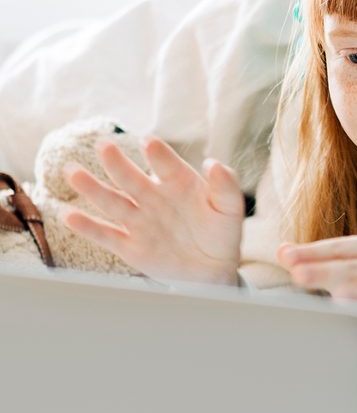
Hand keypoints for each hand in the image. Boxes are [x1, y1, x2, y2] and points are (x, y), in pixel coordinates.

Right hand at [63, 136, 244, 284]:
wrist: (213, 269)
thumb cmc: (222, 232)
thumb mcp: (230, 210)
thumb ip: (225, 187)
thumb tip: (214, 164)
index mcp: (180, 183)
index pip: (167, 166)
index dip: (159, 156)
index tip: (149, 144)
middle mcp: (154, 198)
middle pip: (132, 178)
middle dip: (118, 163)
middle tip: (104, 145)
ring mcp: (140, 221)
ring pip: (112, 202)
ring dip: (92, 188)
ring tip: (73, 172)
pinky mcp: (130, 246)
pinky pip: (106, 235)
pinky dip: (88, 227)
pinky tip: (68, 215)